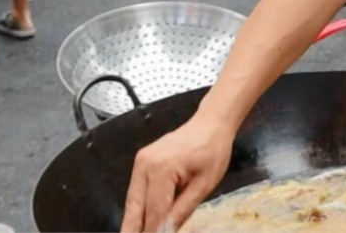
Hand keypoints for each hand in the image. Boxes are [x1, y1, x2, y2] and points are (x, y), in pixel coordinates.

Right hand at [120, 114, 233, 231]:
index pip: (154, 211)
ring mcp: (140, 162)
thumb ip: (182, 210)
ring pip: (132, 201)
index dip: (154, 231)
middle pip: (135, 207)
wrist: (210, 124)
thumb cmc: (213, 151)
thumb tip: (166, 231)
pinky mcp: (141, 161)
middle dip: (134, 230)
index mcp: (162, 169)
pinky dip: (138, 207)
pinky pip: (136, 191)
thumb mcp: (204, 185)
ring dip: (133, 221)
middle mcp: (145, 165)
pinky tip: (140, 223)